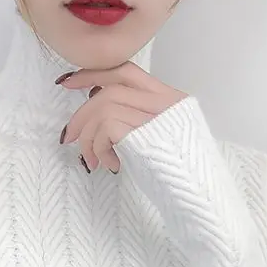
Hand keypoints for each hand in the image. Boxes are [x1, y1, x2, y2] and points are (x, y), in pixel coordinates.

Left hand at [57, 62, 187, 173]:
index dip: (95, 74)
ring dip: (89, 137)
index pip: (127, 72)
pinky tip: (111, 165)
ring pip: (103, 106)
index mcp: (171, 100)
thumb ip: (137, 122)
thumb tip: (97, 111)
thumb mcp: (158, 141)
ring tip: (92, 160)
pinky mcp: (143, 130)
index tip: (69, 83)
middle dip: (83, 111)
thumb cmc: (175, 176)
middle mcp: (165, 101)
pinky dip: (100, 148)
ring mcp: (156, 114)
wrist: (197, 194)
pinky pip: (105, 128)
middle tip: (69, 135)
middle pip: (111, 86)